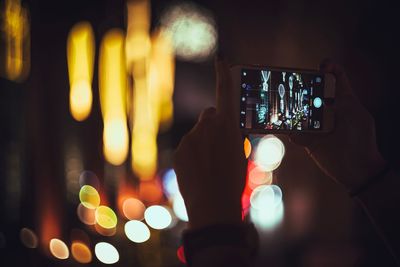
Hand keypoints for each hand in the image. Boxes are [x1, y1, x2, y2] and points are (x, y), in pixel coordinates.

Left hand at [173, 56, 246, 228]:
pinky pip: (188, 145)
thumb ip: (231, 135)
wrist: (213, 205)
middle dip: (214, 124)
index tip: (221, 58)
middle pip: (210, 115)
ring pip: (199, 132)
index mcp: (228, 125)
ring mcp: (191, 137)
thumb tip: (223, 128)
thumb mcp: (240, 154)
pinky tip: (198, 170)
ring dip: (203, 141)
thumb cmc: (233, 181)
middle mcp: (208, 126)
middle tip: (219, 145)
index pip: (225, 93)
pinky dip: (193, 153)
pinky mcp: (180, 149)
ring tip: (209, 164)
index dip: (223, 74)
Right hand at [290, 60, 385, 191]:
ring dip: (289, 108)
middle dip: (300, 88)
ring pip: (298, 113)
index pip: (333, 81)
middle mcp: (326, 112)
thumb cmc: (361, 139)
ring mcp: (315, 127)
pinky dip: (287, 129)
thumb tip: (329, 71)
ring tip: (280, 102)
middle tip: (291, 83)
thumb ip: (342, 93)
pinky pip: (293, 133)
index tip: (321, 65)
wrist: (357, 170)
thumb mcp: (355, 112)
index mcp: (340, 102)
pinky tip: (283, 125)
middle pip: (310, 95)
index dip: (327, 70)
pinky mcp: (307, 142)